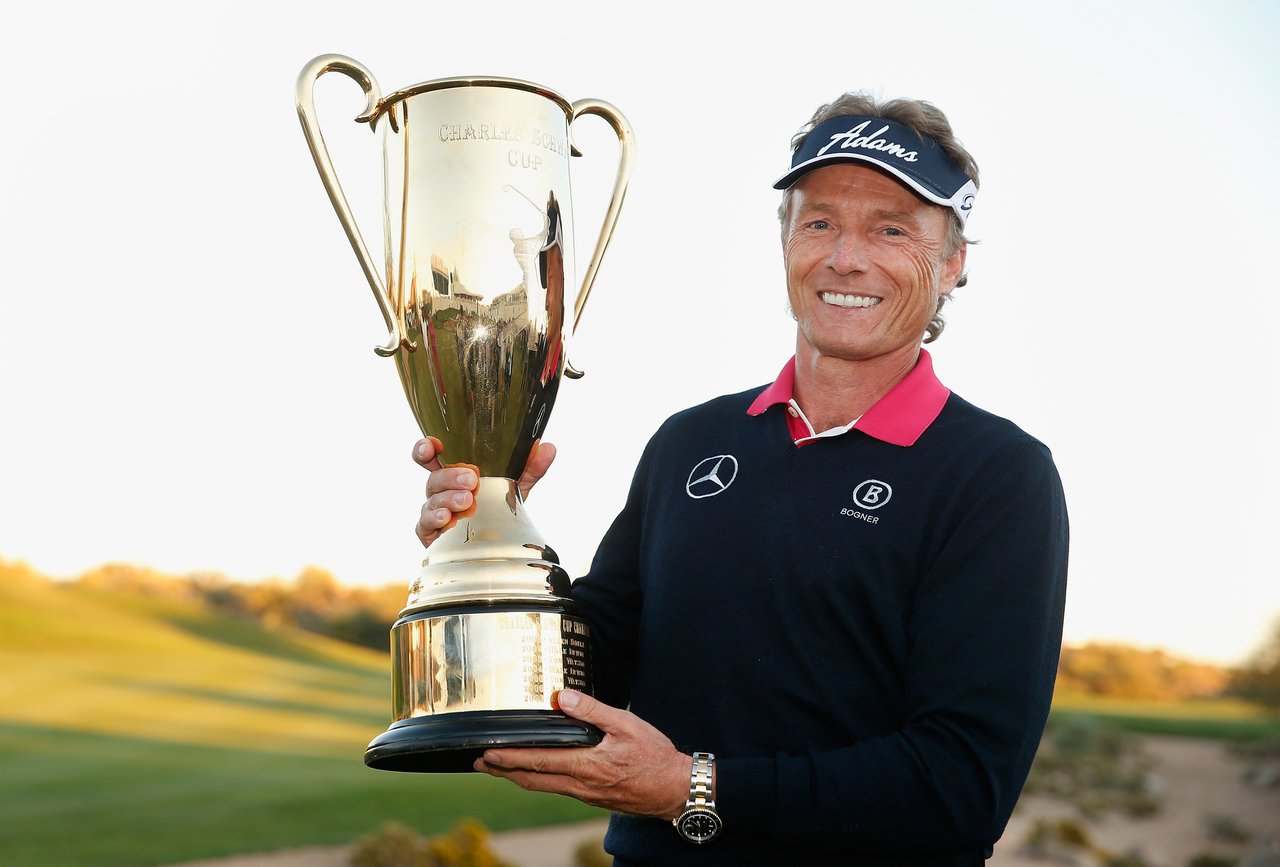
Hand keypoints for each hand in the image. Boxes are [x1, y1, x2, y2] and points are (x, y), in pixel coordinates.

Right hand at [412, 436, 556, 546]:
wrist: (494, 544)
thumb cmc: (496, 508)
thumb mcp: (516, 485)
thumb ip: (530, 467)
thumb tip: (547, 447)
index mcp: (453, 473)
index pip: (430, 456)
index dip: (425, 449)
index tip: (433, 445)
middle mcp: (439, 491)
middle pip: (433, 478)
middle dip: (450, 476)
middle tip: (472, 479)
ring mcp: (433, 512)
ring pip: (432, 501)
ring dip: (448, 499)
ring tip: (467, 501)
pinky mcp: (431, 534)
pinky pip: (426, 525)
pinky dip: (436, 520)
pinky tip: (448, 519)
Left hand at [474, 689, 691, 819]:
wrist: (676, 790)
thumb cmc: (655, 756)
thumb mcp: (626, 724)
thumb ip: (592, 710)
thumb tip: (561, 697)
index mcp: (585, 765)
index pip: (537, 761)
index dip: (508, 758)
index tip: (486, 752)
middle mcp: (580, 784)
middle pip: (532, 779)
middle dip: (503, 771)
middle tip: (480, 763)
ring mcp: (586, 794)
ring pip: (543, 786)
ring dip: (518, 776)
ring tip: (499, 767)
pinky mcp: (594, 797)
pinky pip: (558, 789)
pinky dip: (539, 780)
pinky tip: (538, 772)